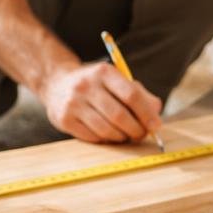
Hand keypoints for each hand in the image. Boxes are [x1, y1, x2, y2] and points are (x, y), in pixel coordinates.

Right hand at [39, 62, 163, 143]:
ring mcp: (73, 103)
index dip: (146, 114)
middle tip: (141, 135)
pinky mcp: (64, 119)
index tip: (156, 126)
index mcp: (103, 72)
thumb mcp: (116, 81)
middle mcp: (86, 86)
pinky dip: (105, 139)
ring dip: (121, 137)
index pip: (131, 95)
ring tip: (125, 135)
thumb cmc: (95, 85)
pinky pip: (92, 137)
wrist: (56, 84)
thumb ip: (139, 94)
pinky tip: (107, 134)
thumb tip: (155, 112)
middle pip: (119, 115)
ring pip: (106, 130)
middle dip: (136, 130)